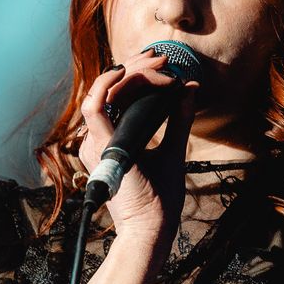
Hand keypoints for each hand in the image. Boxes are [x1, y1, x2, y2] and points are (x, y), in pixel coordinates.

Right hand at [76, 48, 199, 241]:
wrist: (151, 227)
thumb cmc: (158, 198)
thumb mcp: (173, 148)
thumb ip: (178, 120)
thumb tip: (189, 89)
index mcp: (109, 140)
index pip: (114, 96)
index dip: (133, 73)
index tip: (159, 63)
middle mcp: (97, 140)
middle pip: (107, 89)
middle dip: (133, 66)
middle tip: (160, 56)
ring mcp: (95, 144)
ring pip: (102, 92)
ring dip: (129, 72)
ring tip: (156, 64)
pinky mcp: (101, 147)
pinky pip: (95, 106)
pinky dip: (108, 85)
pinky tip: (126, 71)